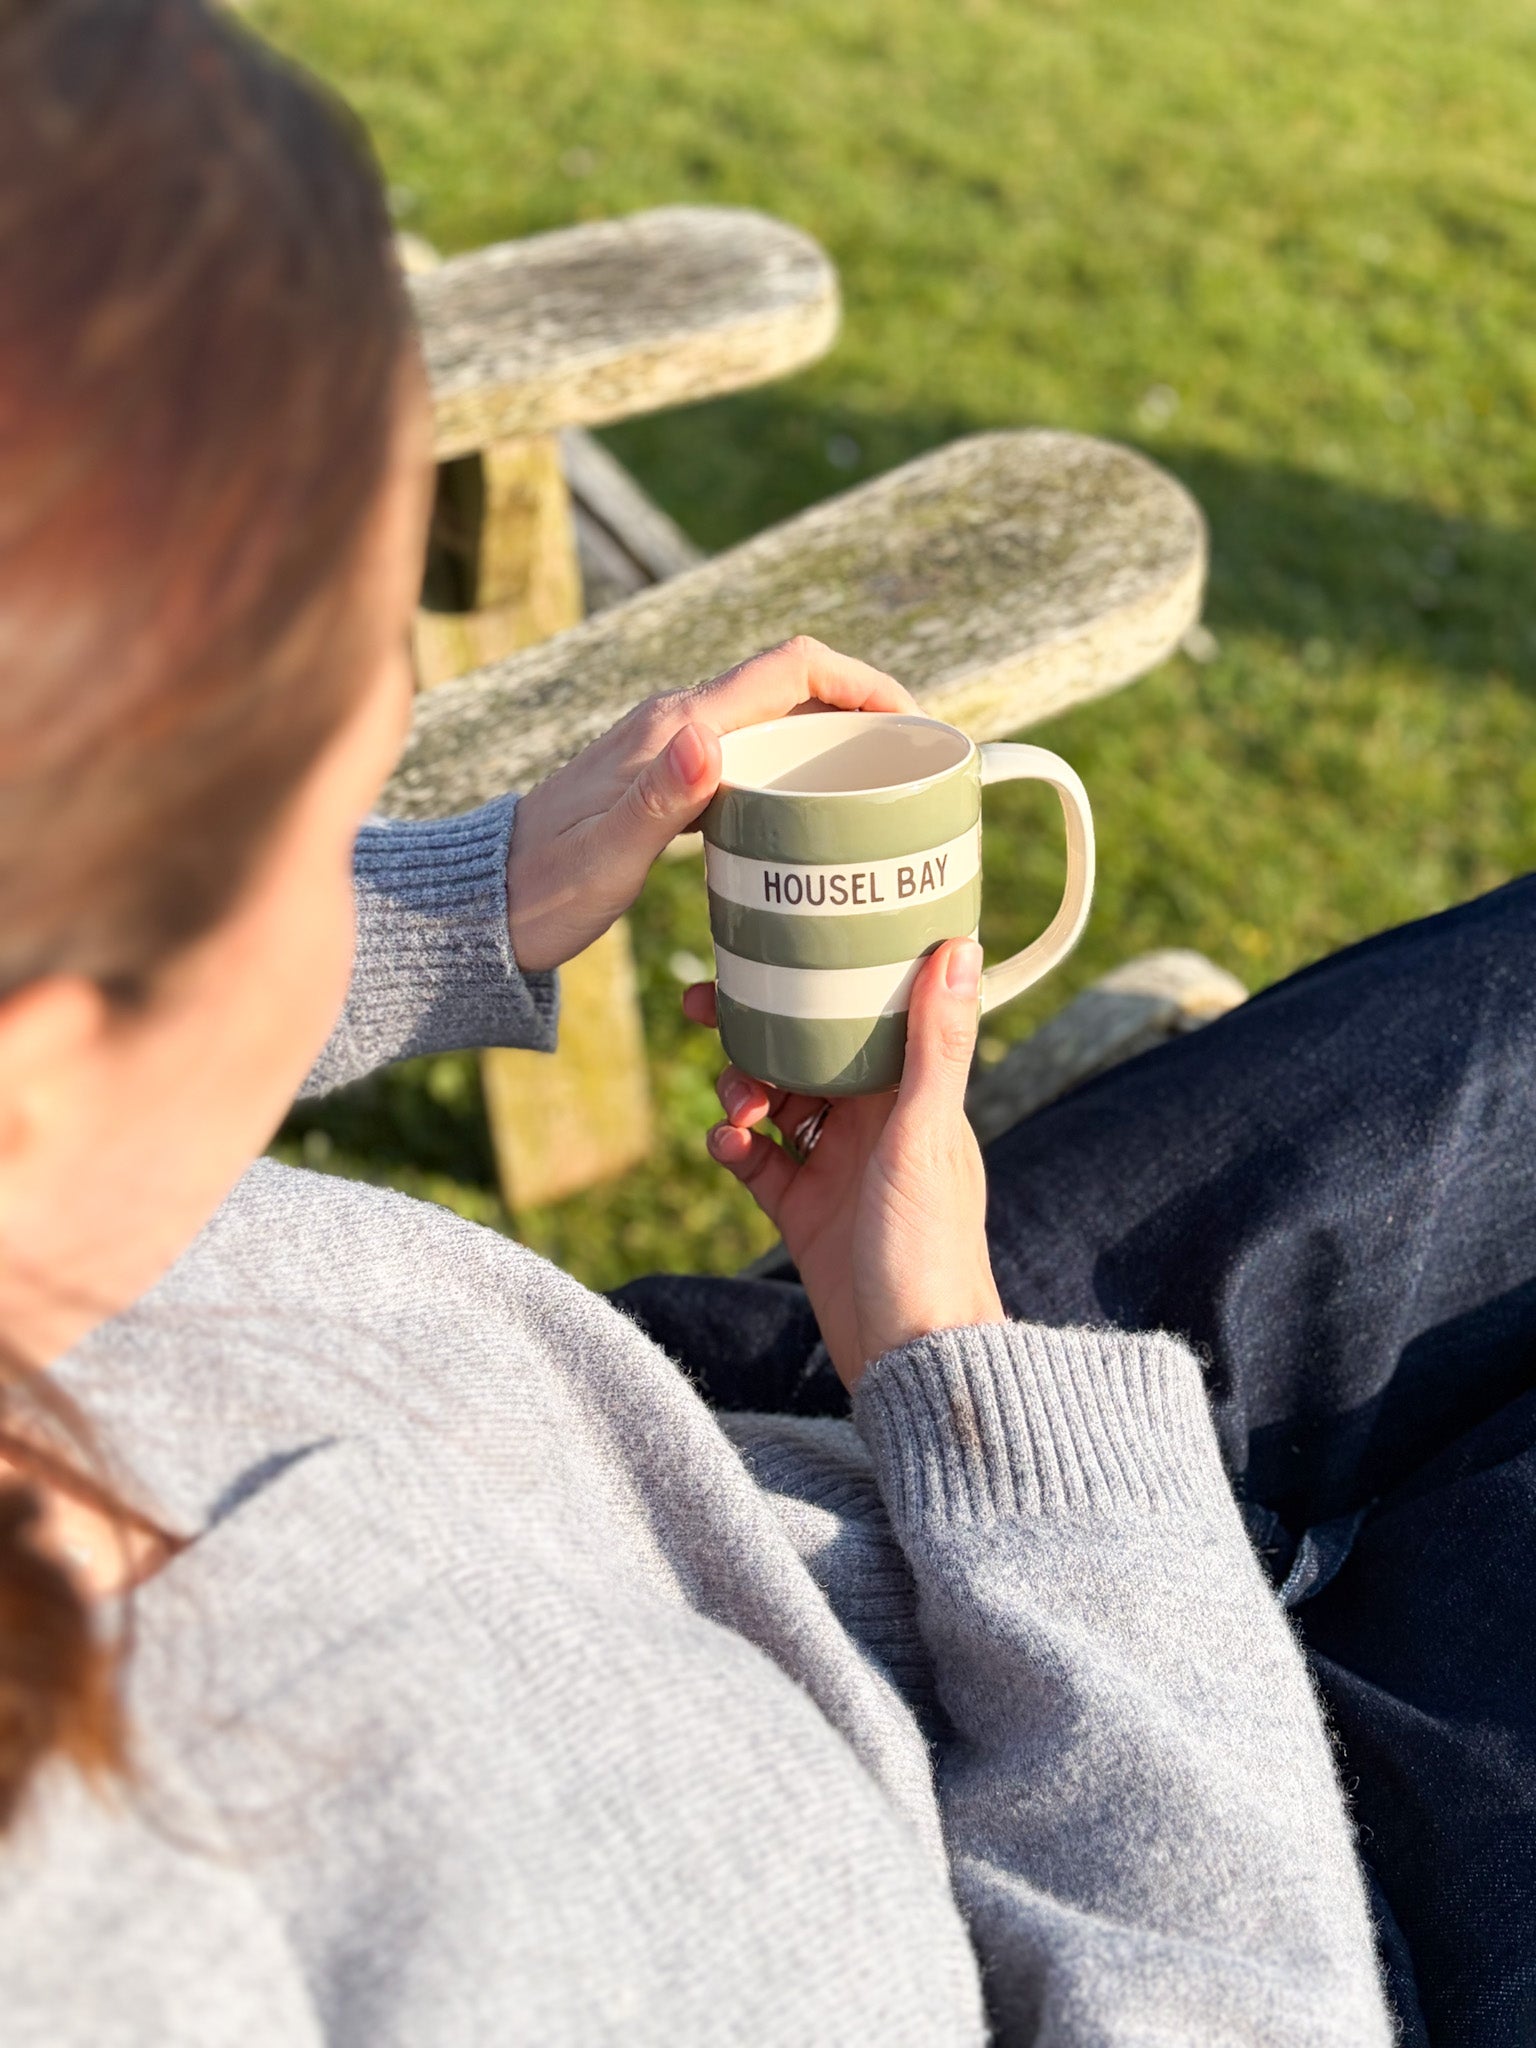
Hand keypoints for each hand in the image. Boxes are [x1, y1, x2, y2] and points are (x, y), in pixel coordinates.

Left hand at [506, 637, 914, 973]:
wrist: (482, 905)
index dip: (863, 681)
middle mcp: (679, 724)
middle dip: (862, 715)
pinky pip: (750, 760)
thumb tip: (709, 739)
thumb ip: (659, 798)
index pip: (791, 669)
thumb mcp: (606, 857)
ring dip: (833, 746)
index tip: (913, 723)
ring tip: (881, 797)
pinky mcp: (668, 780)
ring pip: (775, 725)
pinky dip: (794, 776)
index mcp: (677, 728)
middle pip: (794, 691)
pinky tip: (813, 824)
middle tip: (914, 772)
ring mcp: (673, 749)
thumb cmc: (544, 891)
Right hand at [685, 938, 1005, 1389]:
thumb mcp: (925, 1136)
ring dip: (742, 1088)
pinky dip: (734, 1143)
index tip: (763, 951)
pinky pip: (757, 1158)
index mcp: (914, 1092)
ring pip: (774, 1097)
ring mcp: (838, 1165)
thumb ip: (936, 1043)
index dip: (814, 976)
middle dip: (755, 1028)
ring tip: (737, 1109)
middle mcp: (877, 1121)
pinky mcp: (804, 1210)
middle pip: (806, 1050)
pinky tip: (726, 1144)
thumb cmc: (931, 1249)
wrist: (911, 1360)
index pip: (860, 1010)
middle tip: (701, 1007)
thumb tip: (957, 945)